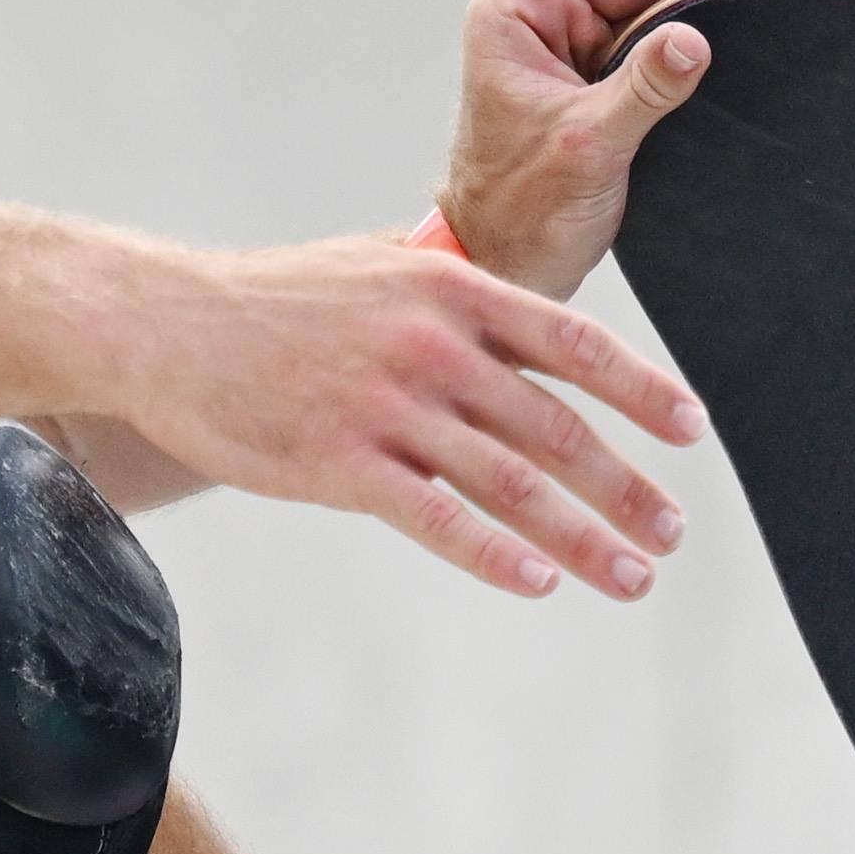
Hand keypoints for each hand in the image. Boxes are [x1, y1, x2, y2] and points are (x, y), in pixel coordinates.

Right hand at [98, 232, 705, 600]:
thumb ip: (457, 302)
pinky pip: (434, 518)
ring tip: (631, 577)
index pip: (574, 344)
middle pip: (554, 426)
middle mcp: (431, 344)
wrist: (162, 323)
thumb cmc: (273, 302)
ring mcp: (384, 404)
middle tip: (673, 533)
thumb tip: (531, 336)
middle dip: (624, 487)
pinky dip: (494, 554)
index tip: (691, 433)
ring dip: (582, 536)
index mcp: (451, 289)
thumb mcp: (378, 271)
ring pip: (509, 481)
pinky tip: (540, 583)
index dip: (642, 391)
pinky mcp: (336, 461)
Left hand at [437, 0, 779, 302]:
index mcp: (518, 12)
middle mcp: (544, 18)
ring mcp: (574, 49)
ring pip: (659, 3)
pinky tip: (751, 34)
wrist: (504, 267)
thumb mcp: (584, 147)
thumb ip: (641, 91)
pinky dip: (702, 37)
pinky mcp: (600, 83)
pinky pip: (659, 43)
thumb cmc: (521, 211)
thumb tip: (697, 40)